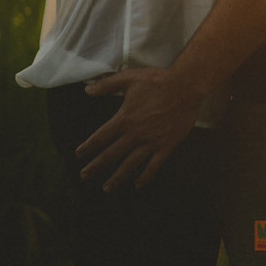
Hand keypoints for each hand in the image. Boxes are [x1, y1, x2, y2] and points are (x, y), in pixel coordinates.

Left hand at [76, 67, 202, 191]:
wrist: (187, 86)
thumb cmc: (158, 80)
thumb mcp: (130, 78)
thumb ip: (107, 85)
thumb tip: (87, 91)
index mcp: (124, 118)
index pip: (100, 138)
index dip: (87, 148)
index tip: (79, 155)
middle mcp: (135, 134)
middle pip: (110, 155)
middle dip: (95, 167)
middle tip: (84, 176)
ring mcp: (151, 141)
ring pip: (130, 165)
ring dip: (117, 178)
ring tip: (106, 188)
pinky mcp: (166, 145)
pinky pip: (154, 166)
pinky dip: (145, 177)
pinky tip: (138, 184)